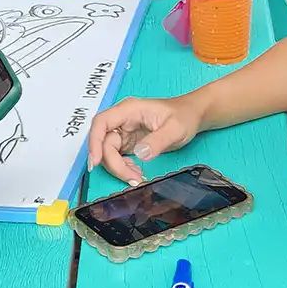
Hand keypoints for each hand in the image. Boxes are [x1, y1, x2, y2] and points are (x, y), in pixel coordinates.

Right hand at [87, 91, 211, 182]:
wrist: (192, 116)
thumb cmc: (184, 115)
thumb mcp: (175, 128)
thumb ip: (157, 141)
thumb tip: (140, 155)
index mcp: (129, 110)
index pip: (101, 123)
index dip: (94, 142)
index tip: (96, 162)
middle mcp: (122, 120)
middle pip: (103, 142)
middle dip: (112, 163)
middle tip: (131, 178)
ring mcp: (124, 131)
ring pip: (108, 152)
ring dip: (118, 168)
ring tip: (137, 177)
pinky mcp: (128, 143)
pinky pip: (117, 157)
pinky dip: (123, 168)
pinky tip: (136, 172)